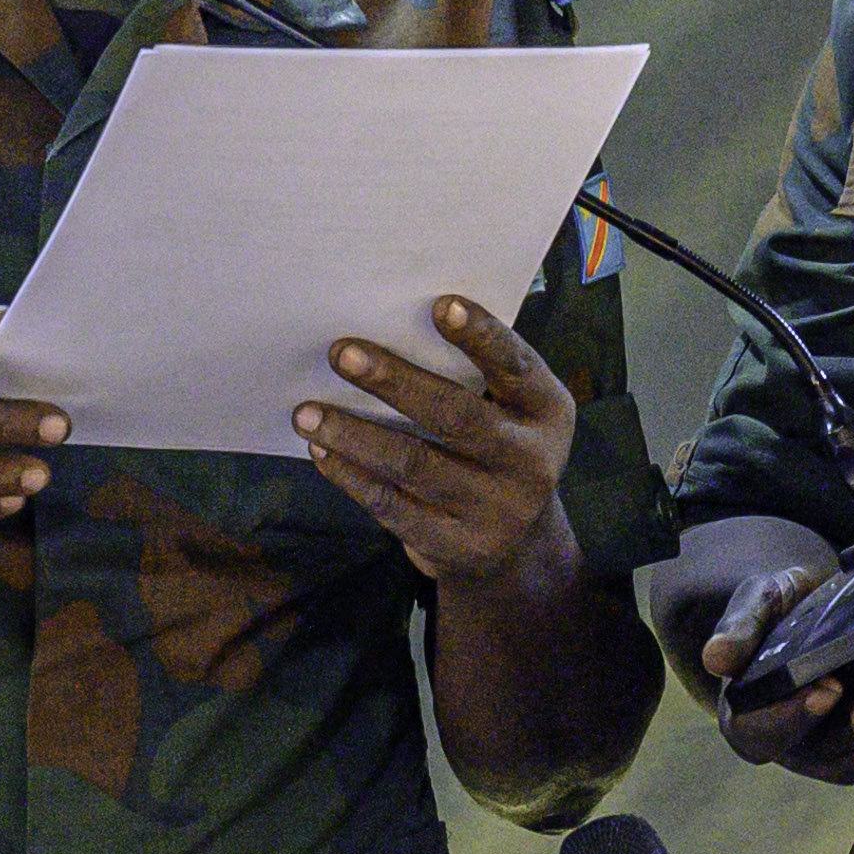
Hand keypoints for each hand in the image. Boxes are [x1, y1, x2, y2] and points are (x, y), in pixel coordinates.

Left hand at [298, 297, 579, 589]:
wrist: (516, 548)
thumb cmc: (497, 450)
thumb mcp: (511, 412)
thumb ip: (472, 376)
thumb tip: (385, 329)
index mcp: (547, 412)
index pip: (515, 366)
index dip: (481, 335)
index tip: (439, 305)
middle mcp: (531, 461)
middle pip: (456, 415)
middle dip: (394, 381)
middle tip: (341, 353)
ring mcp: (496, 510)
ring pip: (414, 464)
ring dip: (353, 434)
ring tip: (306, 412)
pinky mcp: (457, 546)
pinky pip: (393, 505)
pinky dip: (351, 475)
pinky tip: (321, 450)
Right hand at [682, 551, 853, 785]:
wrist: (825, 606)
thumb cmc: (785, 604)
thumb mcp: (759, 602)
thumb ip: (741, 628)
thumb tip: (715, 659)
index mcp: (746, 719)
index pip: (760, 734)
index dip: (793, 716)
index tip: (827, 688)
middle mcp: (788, 748)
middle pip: (822, 753)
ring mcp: (831, 757)